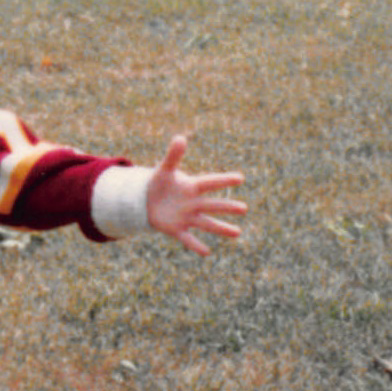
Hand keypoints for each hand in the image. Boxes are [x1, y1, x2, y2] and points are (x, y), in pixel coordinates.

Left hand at [145, 135, 245, 256]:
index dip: (223, 180)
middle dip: (227, 207)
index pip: (210, 182)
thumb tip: (180, 138)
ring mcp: (187, 217)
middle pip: (212, 205)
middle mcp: (194, 203)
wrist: (147, 201)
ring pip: (206, 224)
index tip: (240, 178)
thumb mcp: (164, 170)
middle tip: (244, 209)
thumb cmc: (160, 183)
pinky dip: (196, 245)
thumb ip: (173, 156)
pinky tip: (207, 252)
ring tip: (237, 233)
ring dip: (221, 228)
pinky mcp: (177, 229)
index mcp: (192, 186)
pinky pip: (188, 238)